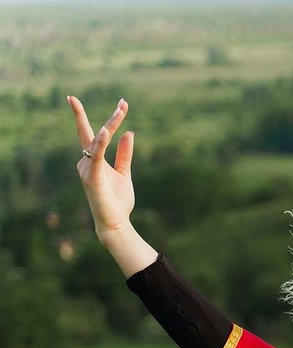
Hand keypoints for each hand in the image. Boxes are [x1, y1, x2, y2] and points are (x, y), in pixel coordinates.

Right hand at [69, 95, 134, 239]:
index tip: (122, 103)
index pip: (96, 133)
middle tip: (124, 102)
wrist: (115, 222)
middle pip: (96, 133)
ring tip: (121, 111)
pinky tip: (105, 131)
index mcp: (94, 160)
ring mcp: (87, 169)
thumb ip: (124, 154)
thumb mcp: (124, 173)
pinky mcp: (92, 177)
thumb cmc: (117, 200)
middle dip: (111, 118)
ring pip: (97, 142)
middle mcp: (86, 162)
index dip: (109, 118)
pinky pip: (95, 156)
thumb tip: (129, 132)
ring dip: (109, 126)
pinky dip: (100, 143)